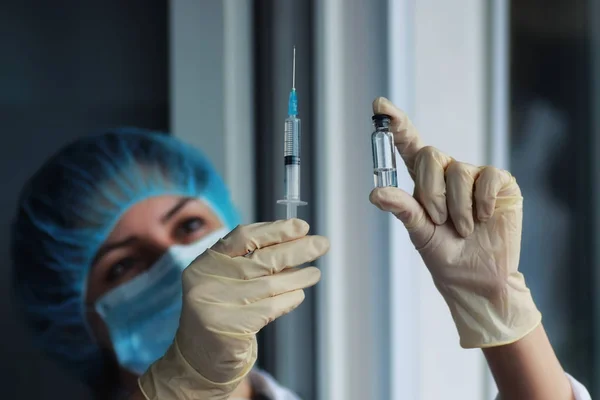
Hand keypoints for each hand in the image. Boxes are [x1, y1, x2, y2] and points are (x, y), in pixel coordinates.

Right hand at [139, 219, 328, 399]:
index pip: (243, 236)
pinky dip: (289, 299)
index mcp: (207, 262)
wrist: (199, 359)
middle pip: (262, 259)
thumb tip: (296, 241)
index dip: (275, 230)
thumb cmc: (221, 312)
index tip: (301, 227)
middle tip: (321, 244)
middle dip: (297, 249)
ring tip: (315, 273)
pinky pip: (271, 307)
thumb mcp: (227, 281)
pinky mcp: (230, 327)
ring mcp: (217, 304)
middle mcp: (207, 280)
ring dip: (299, 277)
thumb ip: (250, 262)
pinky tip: (298, 294)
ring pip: (270, 283)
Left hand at [369, 97, 540, 347]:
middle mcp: (448, 172)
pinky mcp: (500, 183)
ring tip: (463, 229)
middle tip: (438, 219)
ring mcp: (475, 175)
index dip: (395, 124)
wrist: (478, 279)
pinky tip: (483, 219)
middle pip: (431, 154)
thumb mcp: (419, 232)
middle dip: (431, 191)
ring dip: (457, 206)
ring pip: (459, 170)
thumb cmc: (445, 255)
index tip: (379, 105)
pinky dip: (480, 202)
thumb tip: (374, 192)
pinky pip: (487, 177)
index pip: (408, 144)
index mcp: (424, 181)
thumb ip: (402, 209)